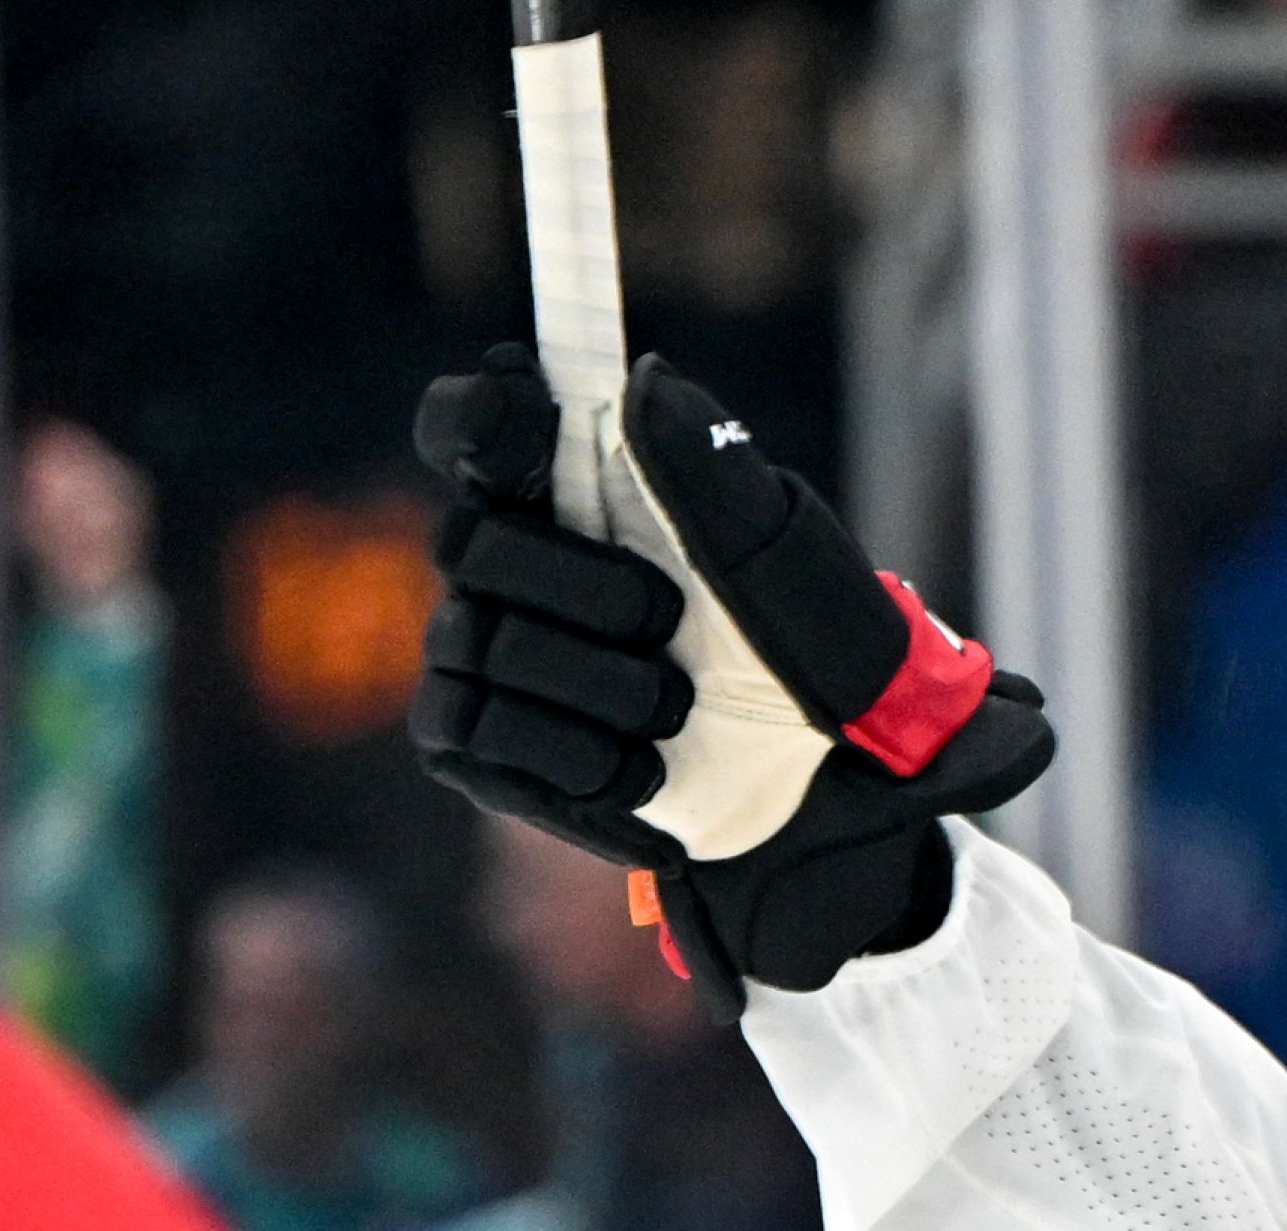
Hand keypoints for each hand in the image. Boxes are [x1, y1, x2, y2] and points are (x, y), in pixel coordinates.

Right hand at [408, 346, 1051, 1007]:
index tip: (534, 423)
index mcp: (574, 486)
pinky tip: (640, 769)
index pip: (470, 424)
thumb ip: (707, 467)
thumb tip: (637, 383)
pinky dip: (578, 758)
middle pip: (469, 540)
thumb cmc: (802, 653)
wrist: (817, 790)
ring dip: (606, 688)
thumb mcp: (782, 556)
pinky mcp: (475, 746)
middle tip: (668, 622)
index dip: (481, 418)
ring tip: (676, 711)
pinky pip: (478, 733)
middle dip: (589, 590)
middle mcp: (508, 559)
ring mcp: (481, 651)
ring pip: (482, 644)